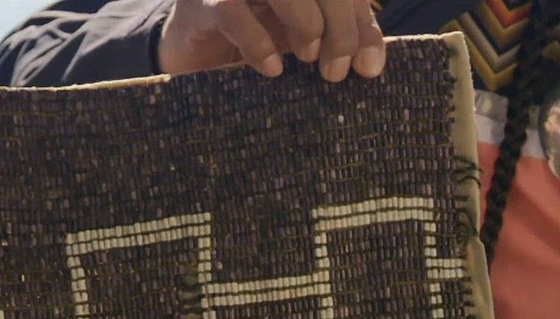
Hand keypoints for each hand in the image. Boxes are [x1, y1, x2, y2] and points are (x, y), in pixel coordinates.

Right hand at [157, 0, 383, 81]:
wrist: (189, 46)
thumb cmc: (253, 34)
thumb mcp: (303, 34)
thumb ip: (341, 37)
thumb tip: (370, 66)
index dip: (361, 23)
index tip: (369, 68)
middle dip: (340, 28)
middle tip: (335, 71)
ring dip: (307, 24)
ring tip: (307, 58)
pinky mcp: (203, 0)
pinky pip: (233, 11)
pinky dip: (259, 42)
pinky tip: (272, 68)